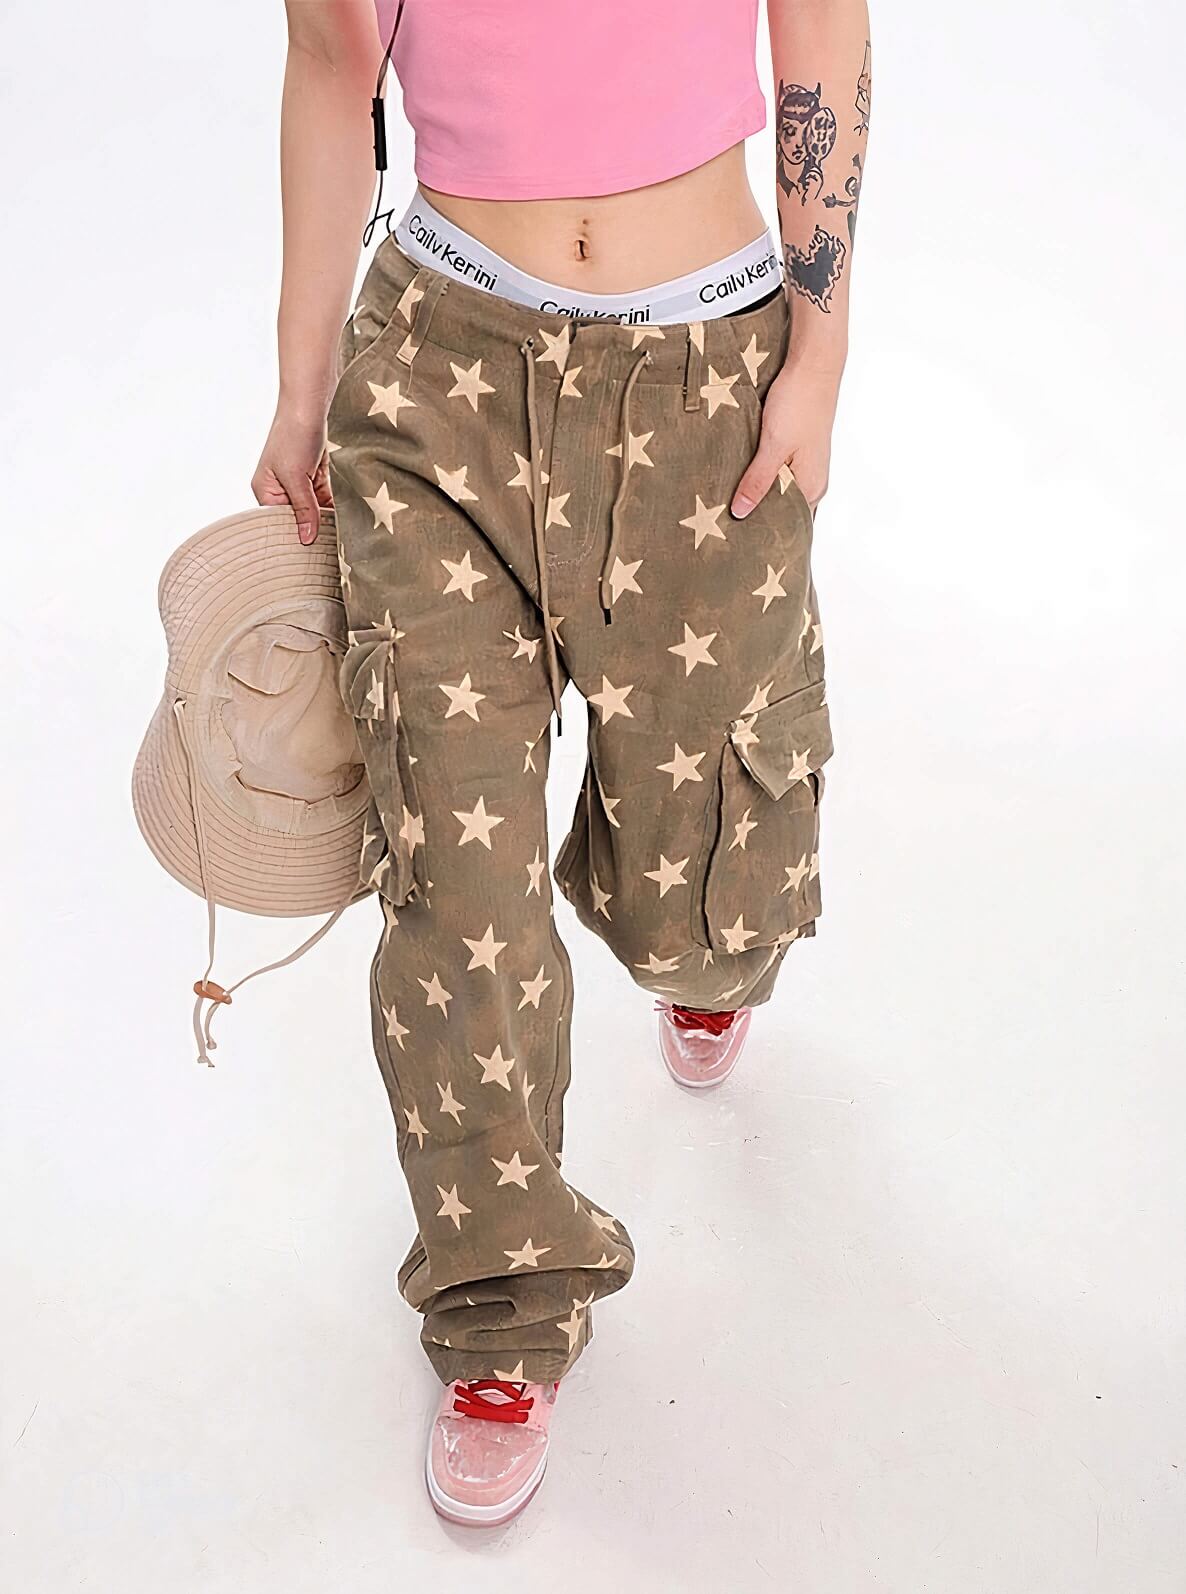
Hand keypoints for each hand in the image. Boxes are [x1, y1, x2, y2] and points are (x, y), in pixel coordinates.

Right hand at [251, 404, 333, 544]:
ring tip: (339, 545)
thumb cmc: (293, 436)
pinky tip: (346, 525)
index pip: (278, 525)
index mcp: (265, 492)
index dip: (293, 539)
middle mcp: (280, 492)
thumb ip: (303, 509)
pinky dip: (335, 511)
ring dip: (327, 523)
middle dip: (312, 532)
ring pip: (314, 513)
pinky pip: (326, 502)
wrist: (310, 406)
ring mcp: (299, 486)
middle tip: (328, 554)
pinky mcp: (316, 480)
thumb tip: (306, 539)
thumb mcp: (296, 477)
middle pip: (297, 521)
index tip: (309, 557)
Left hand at [730, 362, 840, 518]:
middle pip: (784, 511)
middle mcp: (813, 481)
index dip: (766, 533)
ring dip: (759, 496)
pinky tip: (742, 477)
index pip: (790, 525)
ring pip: (780, 491)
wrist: (814, 364)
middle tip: (726, 526)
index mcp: (811, 487)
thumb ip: (757, 481)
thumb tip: (741, 513)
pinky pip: (779, 474)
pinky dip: (762, 478)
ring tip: (729, 504)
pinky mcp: (798, 450)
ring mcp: (807, 465)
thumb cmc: (799, 403)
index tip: (739, 541)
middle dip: (759, 517)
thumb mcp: (773, 446)